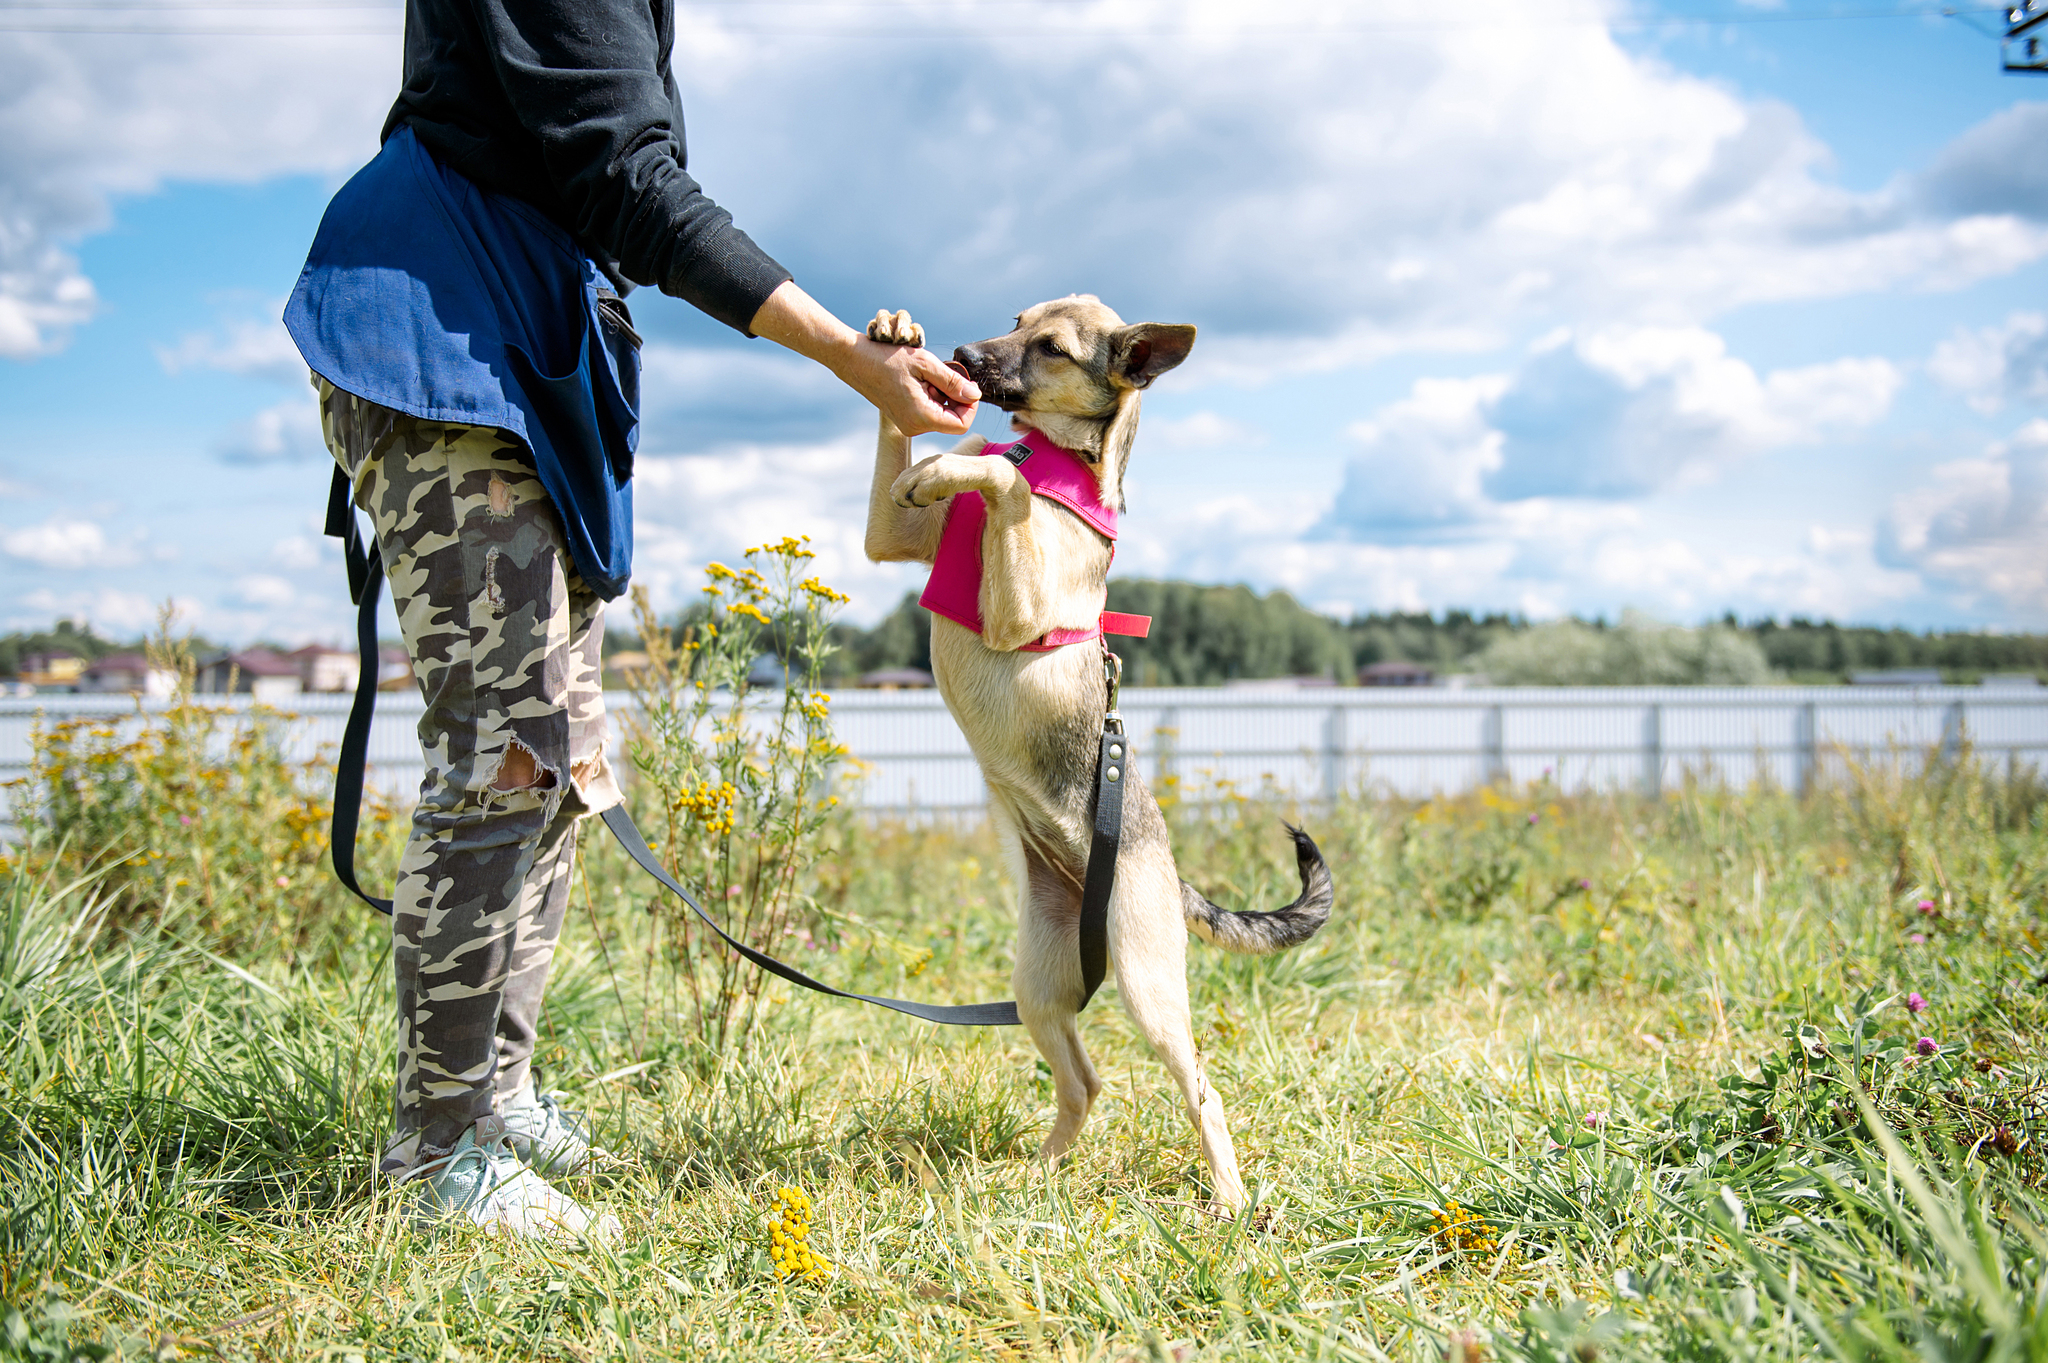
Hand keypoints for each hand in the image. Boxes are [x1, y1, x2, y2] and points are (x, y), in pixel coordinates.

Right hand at [749, 282, 979, 436]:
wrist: (854, 359)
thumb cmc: (887, 358)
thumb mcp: (925, 364)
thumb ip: (953, 382)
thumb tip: (976, 395)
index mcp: (921, 417)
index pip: (961, 424)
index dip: (971, 405)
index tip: (966, 384)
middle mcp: (914, 427)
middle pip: (951, 420)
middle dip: (955, 397)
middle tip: (944, 373)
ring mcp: (907, 424)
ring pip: (939, 415)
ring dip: (942, 395)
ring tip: (927, 374)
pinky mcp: (902, 418)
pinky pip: (927, 412)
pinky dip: (930, 396)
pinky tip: (918, 379)